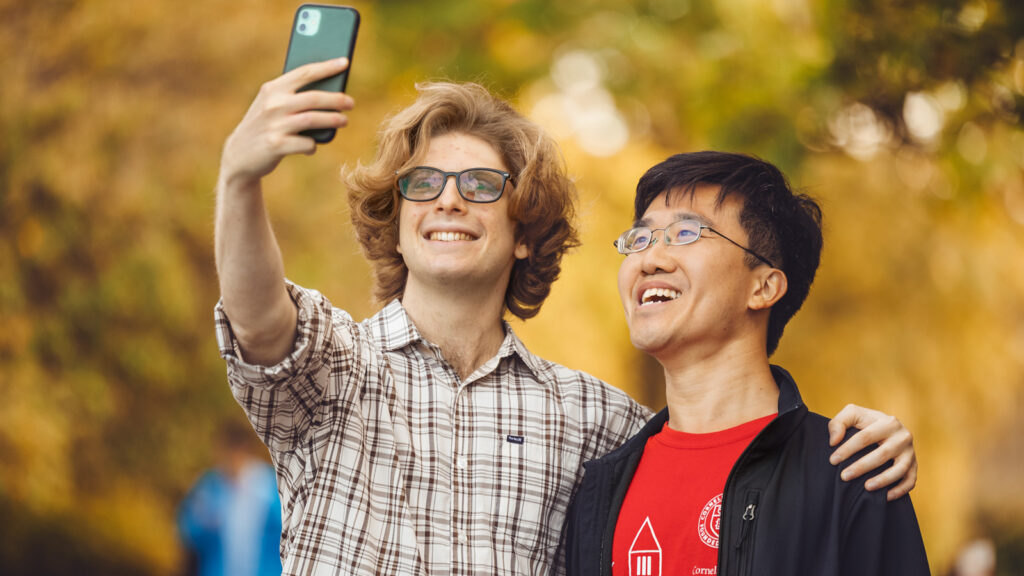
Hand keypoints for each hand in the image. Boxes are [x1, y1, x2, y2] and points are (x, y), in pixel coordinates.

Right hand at [220, 58, 354, 185]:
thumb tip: (330, 92)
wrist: (238, 155)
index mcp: (272, 89)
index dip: (327, 67)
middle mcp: (273, 104)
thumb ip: (292, 97)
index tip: (345, 63)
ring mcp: (274, 125)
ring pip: (313, 119)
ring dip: (333, 120)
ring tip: (344, 120)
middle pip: (314, 97)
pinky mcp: (276, 145)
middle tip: (351, 102)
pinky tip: (312, 146)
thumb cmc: (263, 126)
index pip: (304, 73)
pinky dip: (312, 145)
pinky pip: (306, 143)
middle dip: (337, 99)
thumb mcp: (271, 105)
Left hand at [827, 404, 916, 500]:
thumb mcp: (852, 414)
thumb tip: (834, 441)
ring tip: (866, 487)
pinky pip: (910, 480)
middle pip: (882, 454)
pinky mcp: (914, 466)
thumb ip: (839, 423)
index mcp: (888, 422)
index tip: (833, 460)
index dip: (848, 449)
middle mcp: (903, 436)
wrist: (886, 429)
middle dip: (862, 467)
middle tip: (844, 476)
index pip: (865, 437)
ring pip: (899, 469)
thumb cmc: (865, 423)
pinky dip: (900, 490)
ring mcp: (910, 452)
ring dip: (882, 480)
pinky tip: (886, 497)